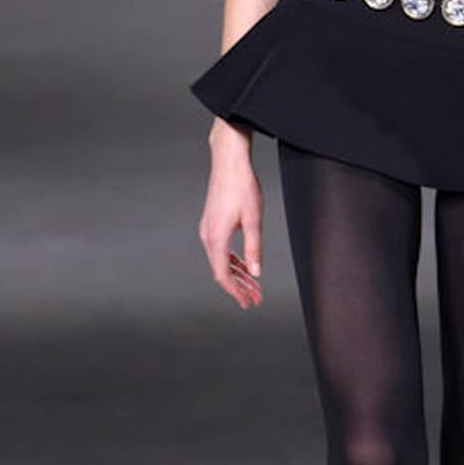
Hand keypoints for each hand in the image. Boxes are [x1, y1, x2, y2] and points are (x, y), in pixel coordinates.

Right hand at [198, 123, 263, 308]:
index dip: (236, 292)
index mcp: (216, 238)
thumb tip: (256, 274)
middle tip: (255, 299)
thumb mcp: (253, 220)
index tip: (248, 302)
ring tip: (254, 286)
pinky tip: (245, 265)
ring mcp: (208, 229)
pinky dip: (233, 260)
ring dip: (237, 274)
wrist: (229, 162)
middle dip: (239, 287)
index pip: (222, 276)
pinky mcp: (212, 223)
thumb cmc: (242, 187)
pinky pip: (220, 249)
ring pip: (221, 260)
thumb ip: (254, 249)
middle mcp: (207, 236)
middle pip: (221, 271)